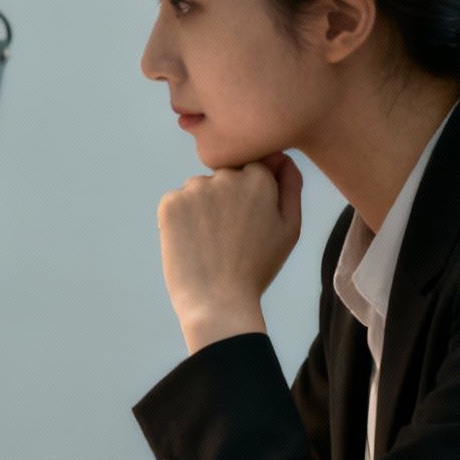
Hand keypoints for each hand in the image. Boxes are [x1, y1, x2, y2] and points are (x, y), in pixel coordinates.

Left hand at [157, 152, 302, 353]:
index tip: (249, 221)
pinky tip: (193, 242)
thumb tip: (283, 158)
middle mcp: (225, 176)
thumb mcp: (289, 229)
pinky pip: (177, 202)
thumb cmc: (257, 267)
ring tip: (212, 242)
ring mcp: (194, 189)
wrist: (217, 301)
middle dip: (228, 198)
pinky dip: (182, 218)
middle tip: (231, 236)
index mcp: (258, 179)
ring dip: (204, 207)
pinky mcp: (169, 203)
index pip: (254, 169)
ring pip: (200, 189)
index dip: (252, 196)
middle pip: (225, 176)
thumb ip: (290, 187)